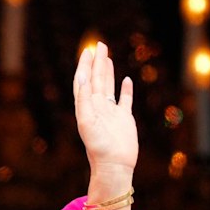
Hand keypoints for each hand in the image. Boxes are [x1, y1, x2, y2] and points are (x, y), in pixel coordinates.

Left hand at [73, 42, 136, 209]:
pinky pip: (125, 100)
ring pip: (108, 86)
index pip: (83, 81)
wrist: (113, 165)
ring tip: (107, 57)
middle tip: (99, 45)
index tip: (86, 51)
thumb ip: (84, 101)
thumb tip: (82, 79)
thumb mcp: (86, 122)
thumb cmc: (98, 147)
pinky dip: (125, 89)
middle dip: (97, 62)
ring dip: (107, 72)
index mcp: (86, 107)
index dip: (84, 66)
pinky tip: (126, 80)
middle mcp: (97, 107)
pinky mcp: (124, 119)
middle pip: (96, 80)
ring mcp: (111, 112)